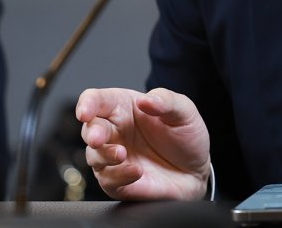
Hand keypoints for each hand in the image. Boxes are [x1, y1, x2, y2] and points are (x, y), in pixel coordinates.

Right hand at [76, 87, 211, 200]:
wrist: (196, 171)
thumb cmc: (186, 137)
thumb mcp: (184, 112)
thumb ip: (166, 101)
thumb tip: (145, 100)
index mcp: (124, 108)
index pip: (97, 100)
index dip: (87, 104)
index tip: (85, 113)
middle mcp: (115, 131)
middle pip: (90, 129)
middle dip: (91, 133)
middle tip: (98, 138)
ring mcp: (114, 157)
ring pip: (93, 156)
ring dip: (104, 155)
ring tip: (122, 154)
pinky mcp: (117, 181)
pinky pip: (108, 180)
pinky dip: (118, 175)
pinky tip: (137, 172)